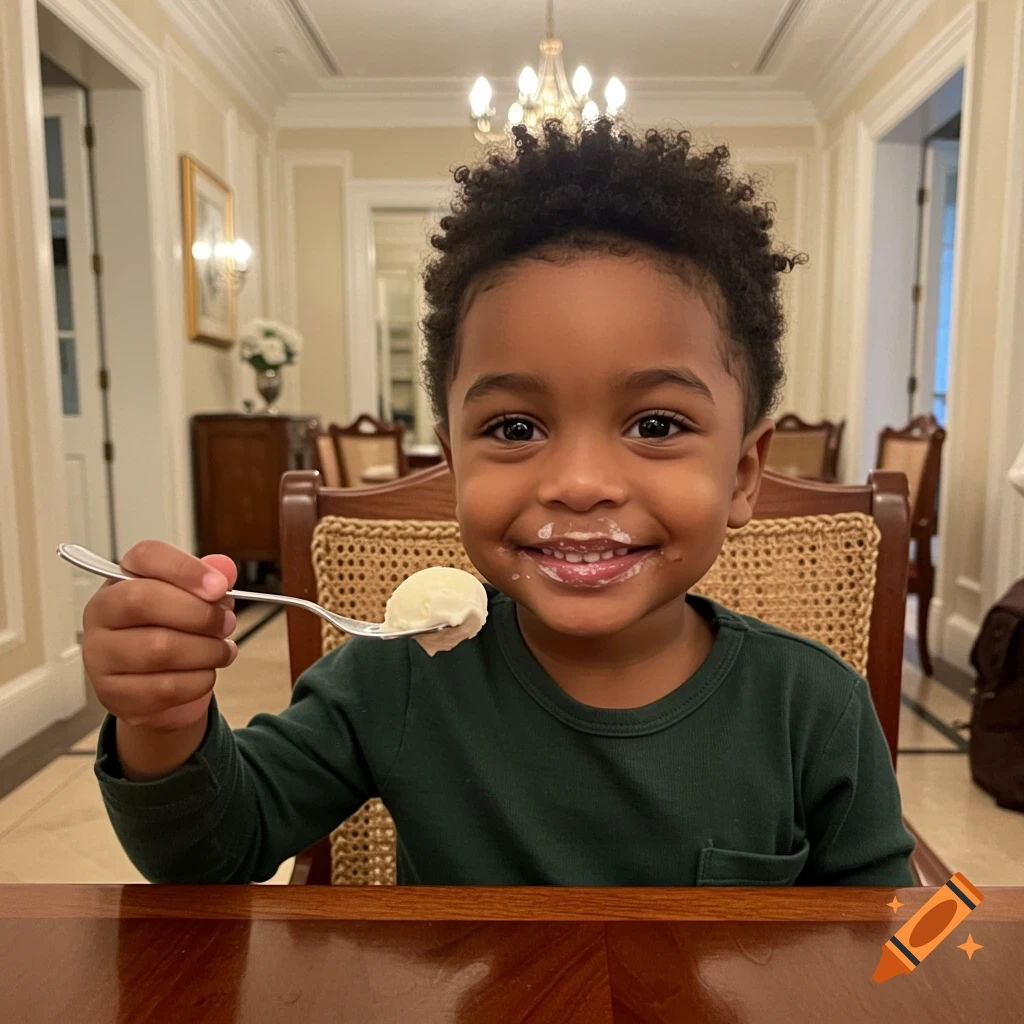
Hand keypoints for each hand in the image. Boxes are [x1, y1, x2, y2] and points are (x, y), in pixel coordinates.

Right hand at [82, 541, 237, 732]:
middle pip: (143, 600)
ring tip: (223, 651)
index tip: (220, 587)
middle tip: (227, 623)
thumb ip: (211, 580)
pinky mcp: (112, 693)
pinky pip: (163, 687)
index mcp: (122, 578)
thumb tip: (225, 569)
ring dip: (206, 651)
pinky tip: (206, 673)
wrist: (152, 684)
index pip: (146, 556)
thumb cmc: (172, 630)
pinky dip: (198, 680)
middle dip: (199, 613)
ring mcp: (100, 654)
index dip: (186, 569)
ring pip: (158, 648)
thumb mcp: (192, 599)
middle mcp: (102, 613)